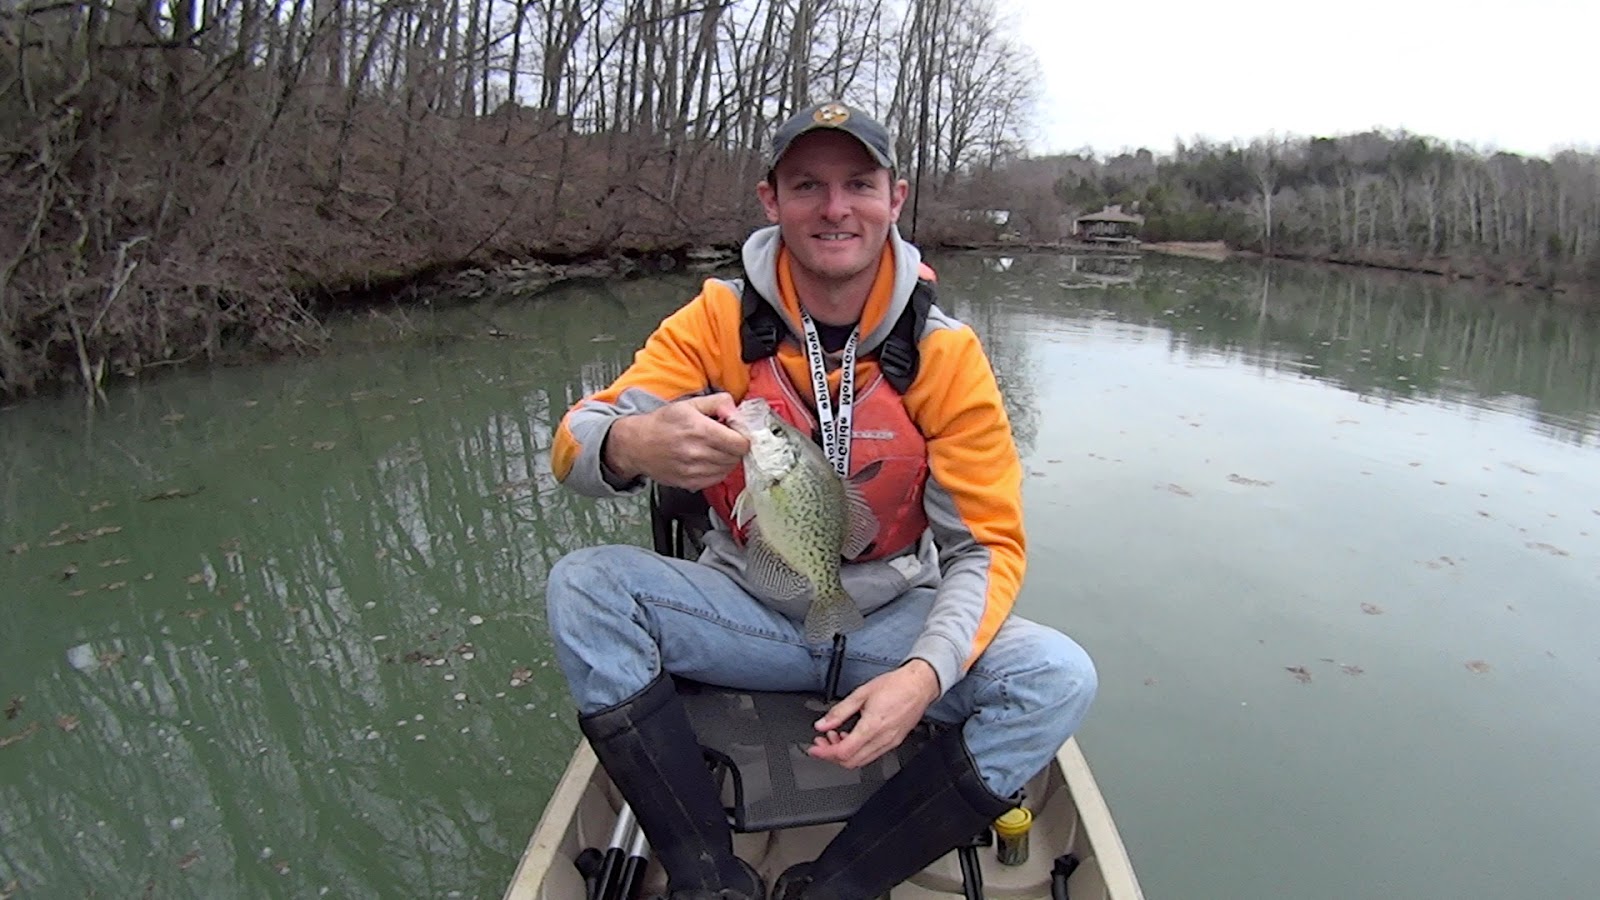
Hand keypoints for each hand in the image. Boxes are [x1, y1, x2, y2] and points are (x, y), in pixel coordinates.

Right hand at [604, 393, 748, 489]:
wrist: (637, 445)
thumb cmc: (662, 423)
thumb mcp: (690, 404)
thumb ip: (717, 402)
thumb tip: (735, 409)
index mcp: (701, 431)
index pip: (741, 443)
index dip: (743, 435)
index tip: (736, 430)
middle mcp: (698, 453)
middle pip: (736, 457)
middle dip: (735, 446)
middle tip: (725, 438)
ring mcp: (694, 471)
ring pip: (728, 469)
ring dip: (727, 458)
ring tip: (714, 448)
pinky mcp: (690, 483)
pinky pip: (716, 479)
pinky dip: (717, 470)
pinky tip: (707, 459)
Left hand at [807, 659, 940, 769]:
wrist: (919, 685)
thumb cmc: (895, 685)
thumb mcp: (861, 693)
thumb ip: (839, 712)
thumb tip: (823, 724)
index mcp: (872, 726)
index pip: (843, 751)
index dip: (825, 753)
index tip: (815, 748)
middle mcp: (882, 739)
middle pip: (851, 761)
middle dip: (832, 755)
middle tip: (823, 742)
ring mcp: (890, 743)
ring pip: (861, 761)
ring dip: (845, 754)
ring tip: (836, 737)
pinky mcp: (895, 742)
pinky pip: (872, 755)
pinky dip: (858, 751)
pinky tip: (852, 737)